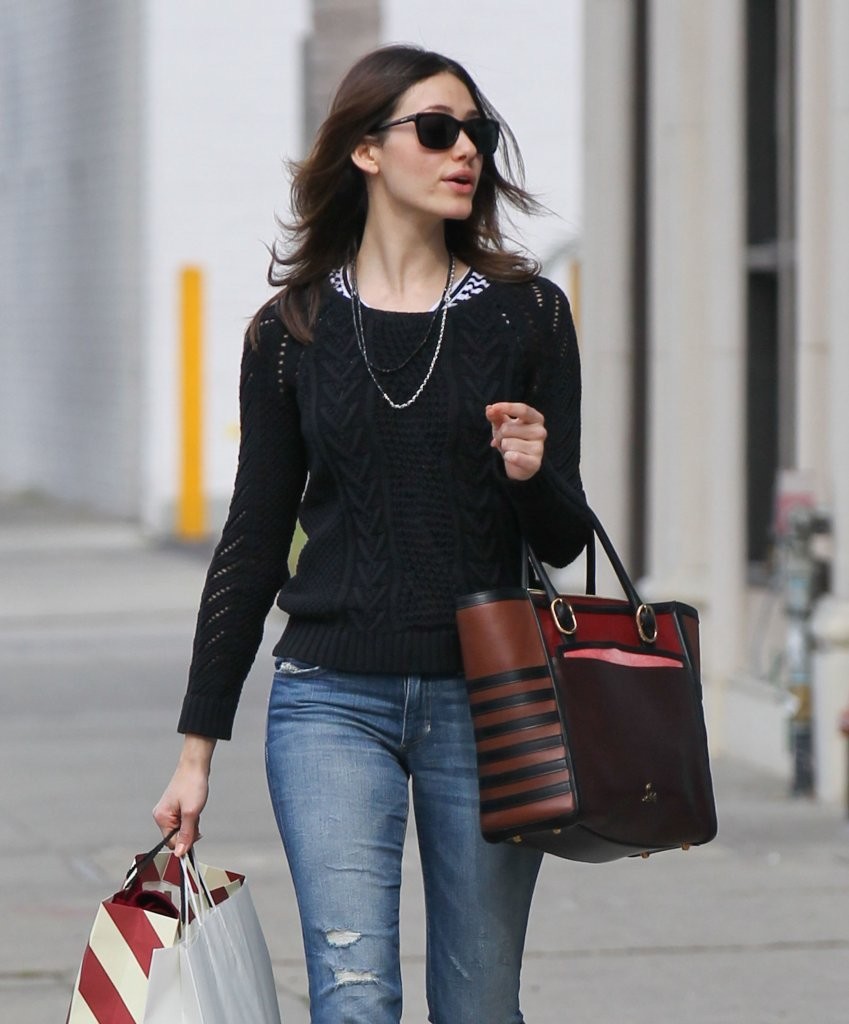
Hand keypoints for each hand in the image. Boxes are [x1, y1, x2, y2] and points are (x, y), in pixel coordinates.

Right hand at [152, 735, 215, 856]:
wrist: (195, 765)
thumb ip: (186, 835)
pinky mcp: (174, 807)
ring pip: (181, 828)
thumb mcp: (192, 813)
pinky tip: (195, 806)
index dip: (185, 842)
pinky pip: (183, 820)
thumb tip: (180, 854)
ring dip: (192, 823)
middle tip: (196, 816)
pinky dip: (191, 817)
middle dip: (189, 831)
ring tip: (195, 808)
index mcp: (161, 818)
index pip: (172, 843)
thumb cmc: (192, 785)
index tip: (196, 834)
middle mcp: (161, 815)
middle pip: (176, 836)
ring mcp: (168, 811)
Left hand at [486, 402, 546, 480]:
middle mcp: (540, 432)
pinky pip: (513, 457)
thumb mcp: (502, 425)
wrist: (517, 463)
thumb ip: (496, 415)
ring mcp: (539, 448)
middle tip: (503, 441)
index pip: (523, 409)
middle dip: (499, 435)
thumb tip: (489, 409)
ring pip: (507, 443)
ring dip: (503, 447)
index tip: (494, 408)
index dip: (507, 407)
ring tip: (510, 450)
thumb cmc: (511, 439)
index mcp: (536, 419)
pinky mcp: (534, 463)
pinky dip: (507, 457)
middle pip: (507, 428)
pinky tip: (512, 458)